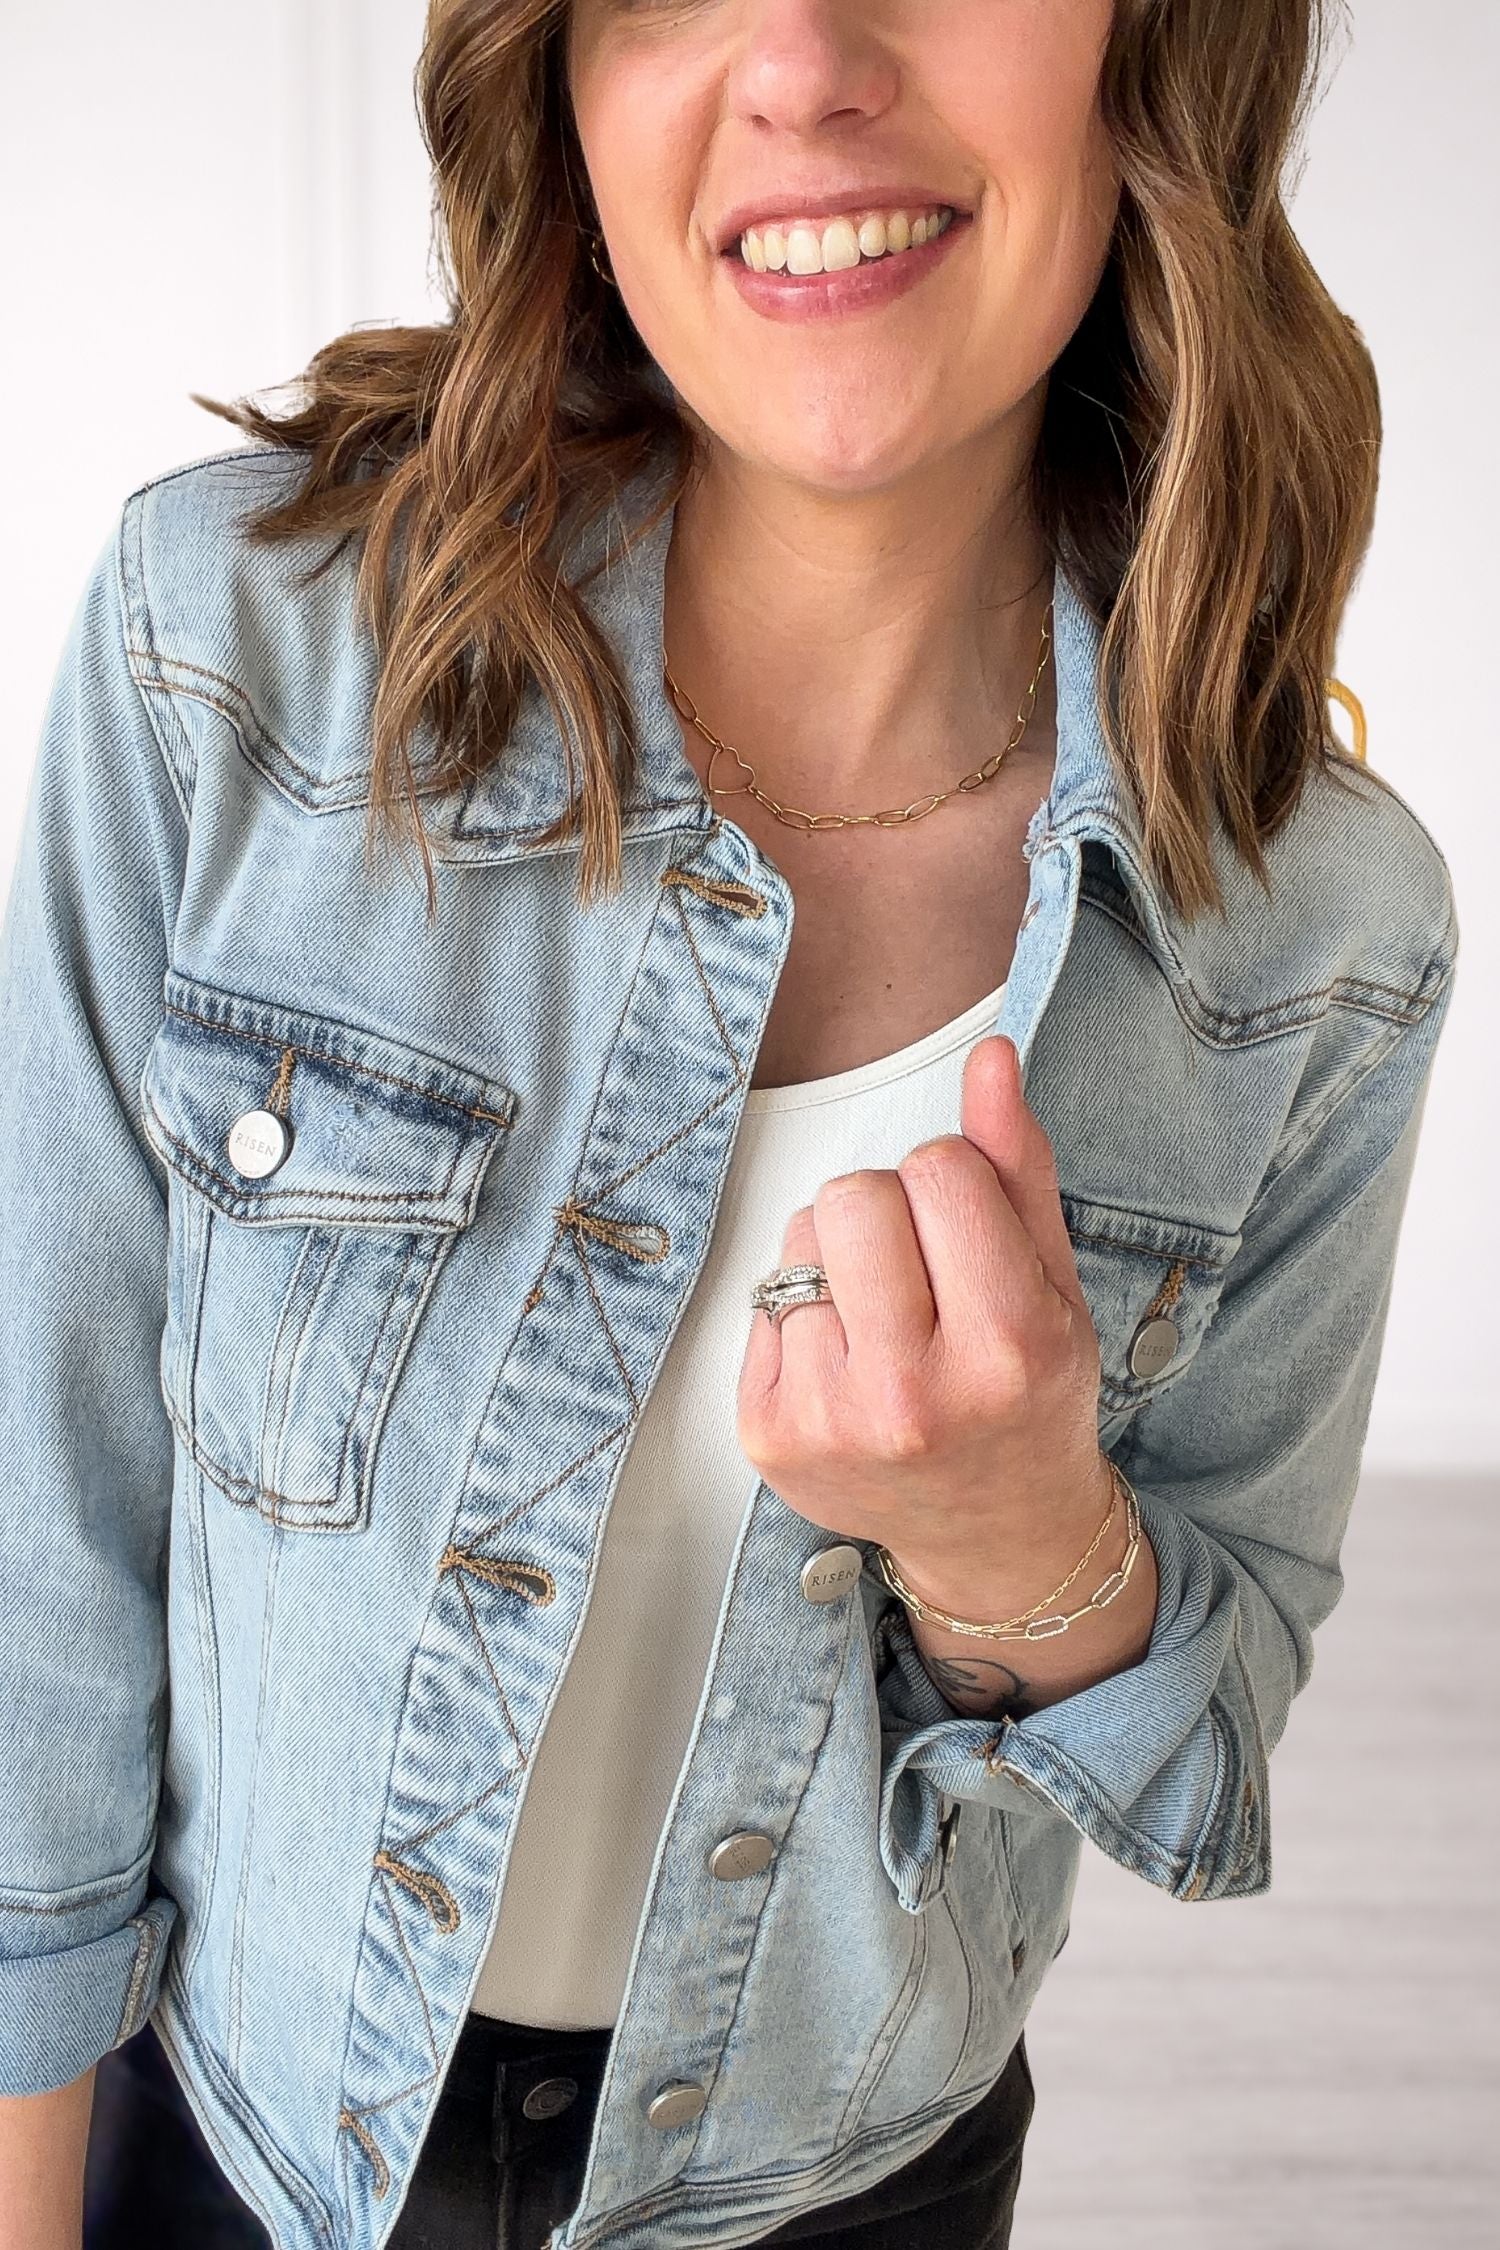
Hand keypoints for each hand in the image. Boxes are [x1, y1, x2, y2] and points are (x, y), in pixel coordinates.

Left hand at [737, 1033, 1114, 1614]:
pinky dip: (803, 1311)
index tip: (969, 1238)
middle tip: (922, 1274)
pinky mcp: (767, 1433)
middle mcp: (912, 1395)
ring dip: (840, 1257)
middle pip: (853, 1193)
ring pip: (799, 1235)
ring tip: (886, 1321)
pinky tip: (847, 1363)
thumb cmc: (1028, 1392)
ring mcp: (829, 1420)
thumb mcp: (1054, 1281)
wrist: (994, 1531)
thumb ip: (1018, 1164)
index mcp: (1006, 1347)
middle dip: (888, 1210)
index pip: (938, 1168)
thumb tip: (989, 1055)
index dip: (953, 1184)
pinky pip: (761, 1295)